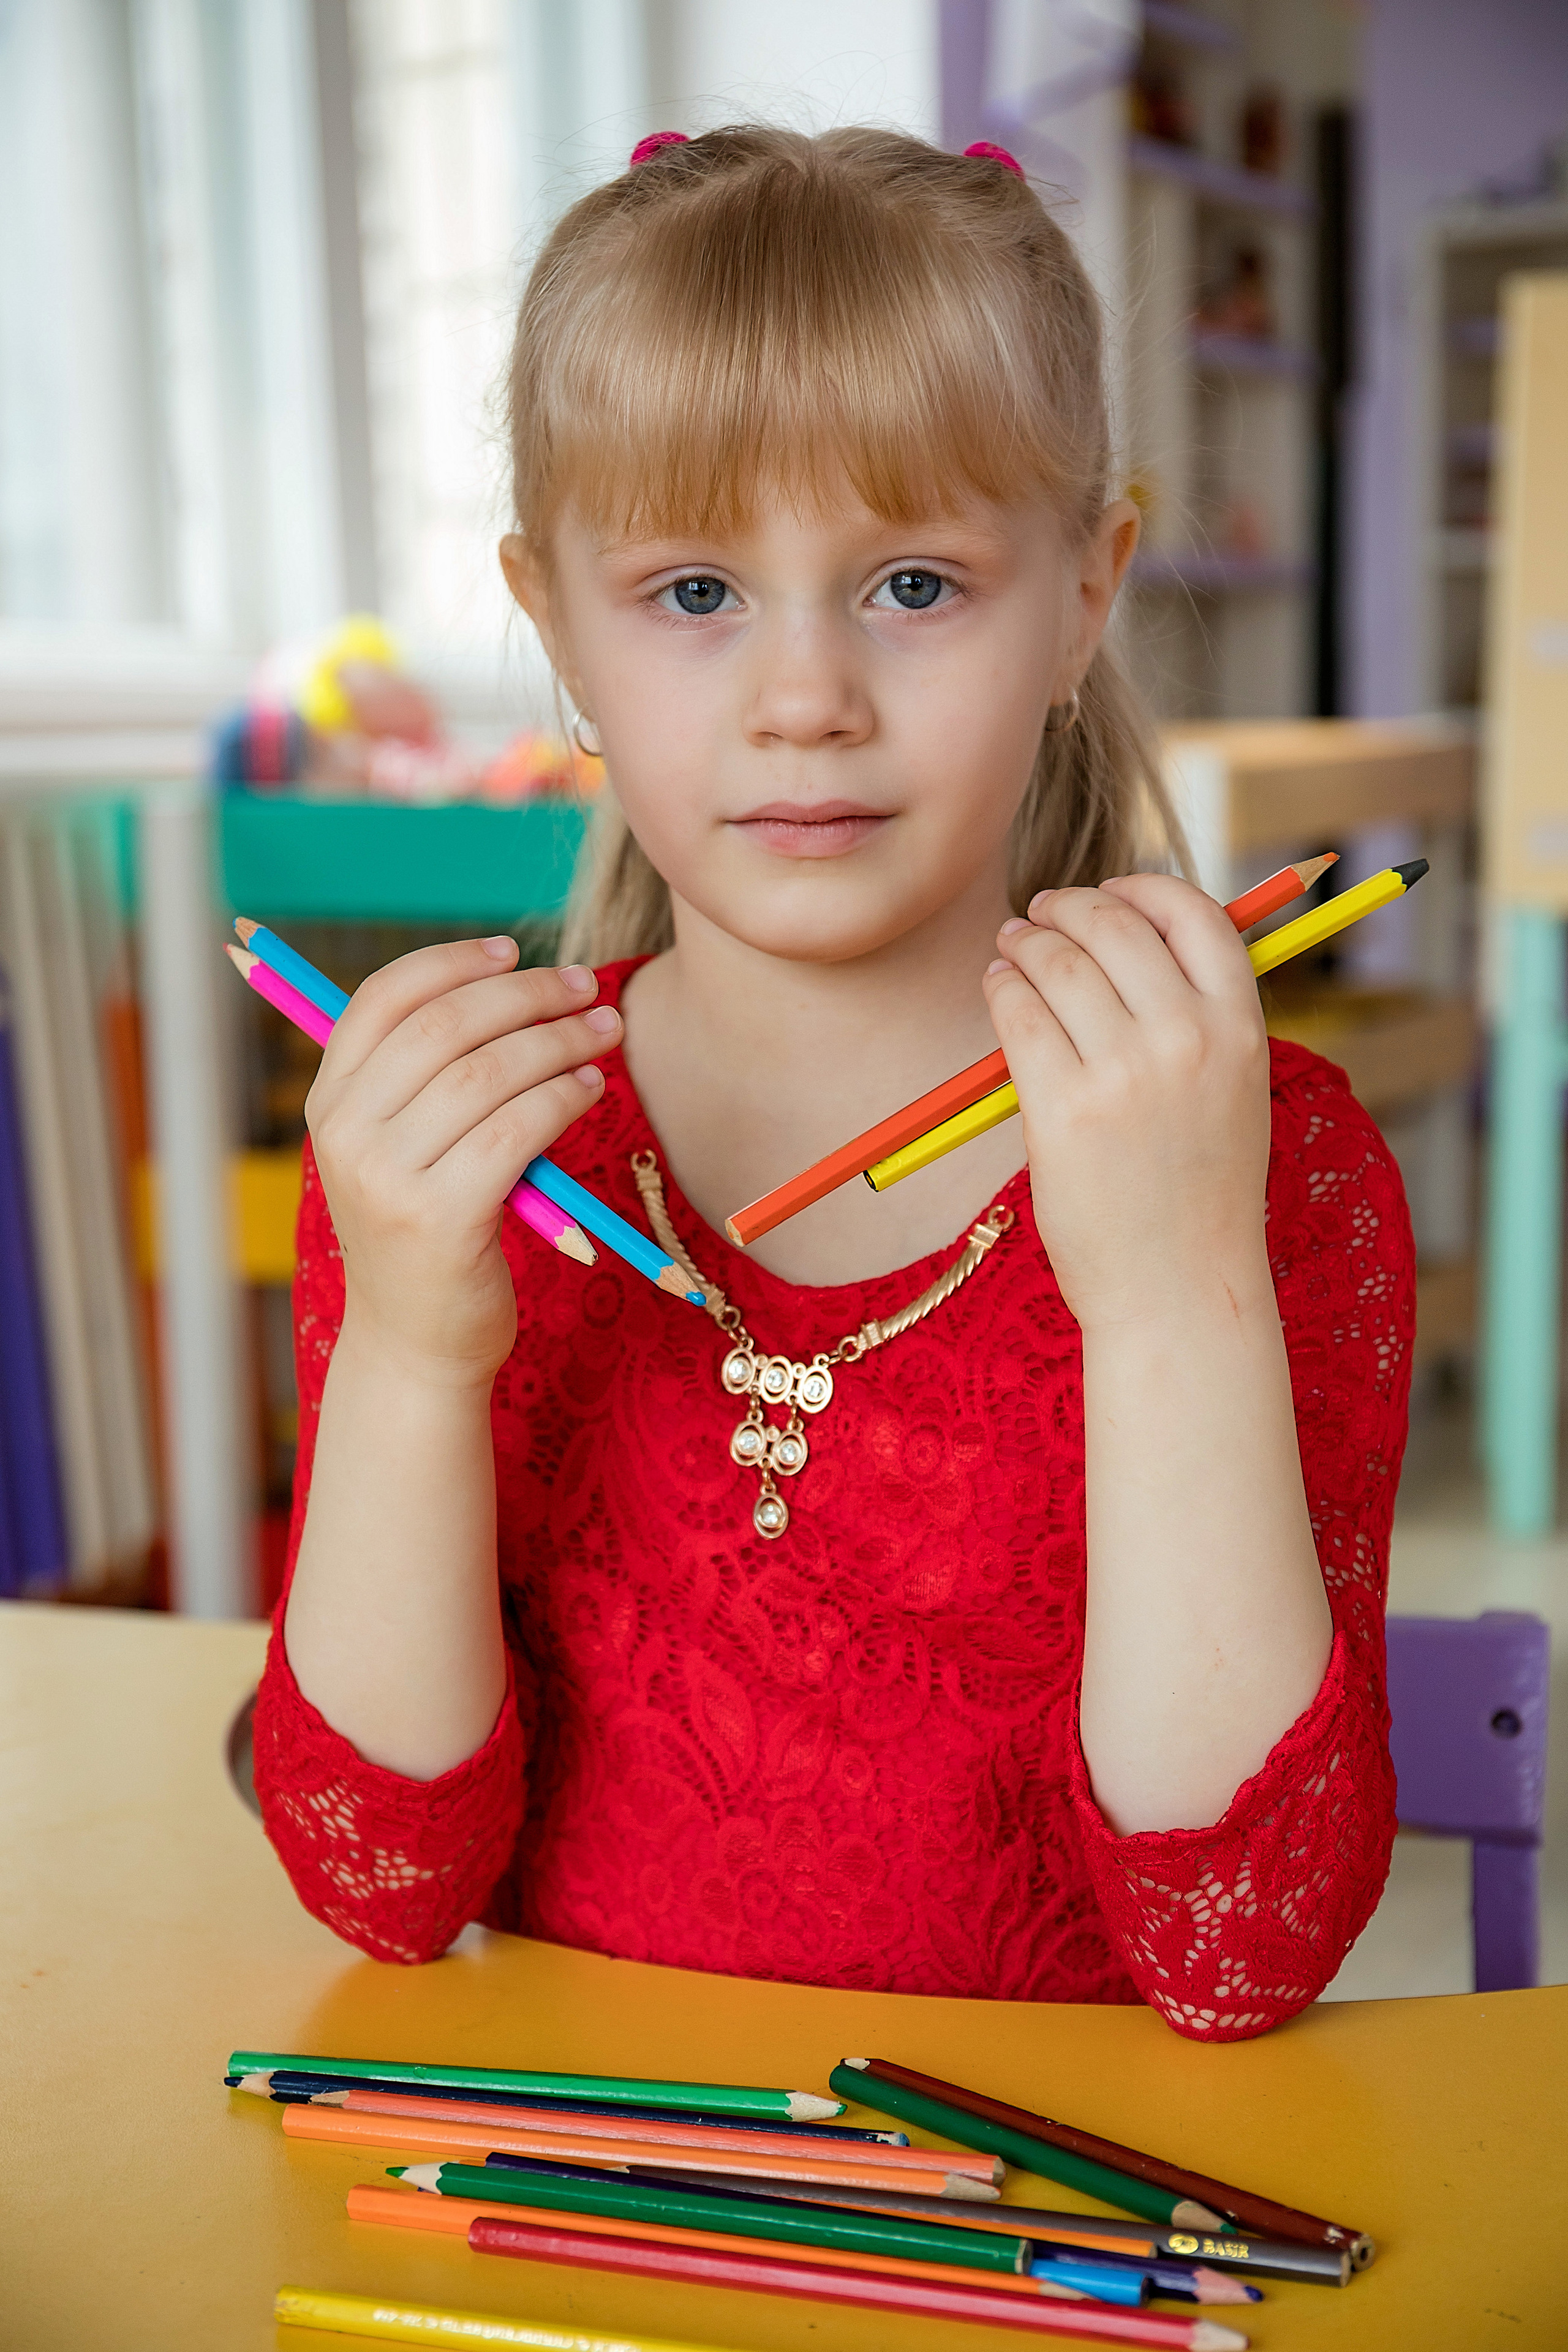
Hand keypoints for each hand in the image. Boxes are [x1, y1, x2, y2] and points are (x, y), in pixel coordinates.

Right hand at [304, 940, 617, 1385]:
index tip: (512, 951)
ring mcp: (388, 1177)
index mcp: (329, 1103)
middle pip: (446, 1025)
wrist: (415, 1345)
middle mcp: (346, 1133)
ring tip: (603, 1031)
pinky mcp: (441, 1218)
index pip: (382, 998)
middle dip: (526, 995)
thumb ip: (424, 1080)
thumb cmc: (424, 1234)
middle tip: (584, 987)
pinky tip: (590, 1087)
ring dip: (559, 1040)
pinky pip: (517, 1129)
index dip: (452, 963)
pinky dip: (562, 1096)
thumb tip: (508, 988)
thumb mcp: (400, 1150)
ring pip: (489, 1072)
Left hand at [982, 875, 1270, 1331]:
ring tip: (1011, 948)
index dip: (1142, 887)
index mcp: (1242, 1027)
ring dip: (1023, 943)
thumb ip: (1199, 1015)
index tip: (1108, 892)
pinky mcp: (1063, 1108)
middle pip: (1115, 925)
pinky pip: (1018, 1014)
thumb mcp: (1232, 1090)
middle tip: (1038, 915)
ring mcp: (1124, 1072)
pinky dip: (1002, 988)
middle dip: (1067, 909)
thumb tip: (1131, 934)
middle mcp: (1188, 1038)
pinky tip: (1000, 988)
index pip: (1196, 912)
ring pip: (1056, 962)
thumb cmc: (1198, 1191)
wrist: (1178, 1288)